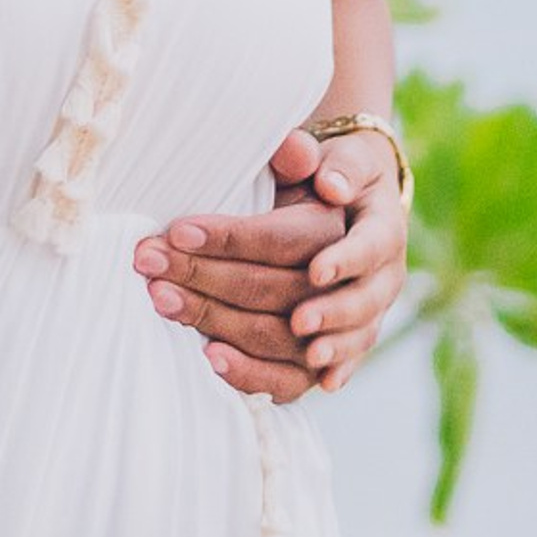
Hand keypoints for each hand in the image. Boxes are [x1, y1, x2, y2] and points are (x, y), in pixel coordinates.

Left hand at [133, 124, 409, 398]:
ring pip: (291, 340)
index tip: (183, 233)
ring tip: (175, 309)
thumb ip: (317, 159)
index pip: (305, 238)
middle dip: (217, 279)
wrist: (368, 216)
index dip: (242, 238)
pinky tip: (215, 362)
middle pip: (289, 291)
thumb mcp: (336, 157)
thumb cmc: (338, 180)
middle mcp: (378, 284)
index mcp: (380, 229)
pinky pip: (298, 380)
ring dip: (229, 328)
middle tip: (157, 265)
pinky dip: (256, 375)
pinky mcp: (337, 359)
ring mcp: (359, 326)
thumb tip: (328, 181)